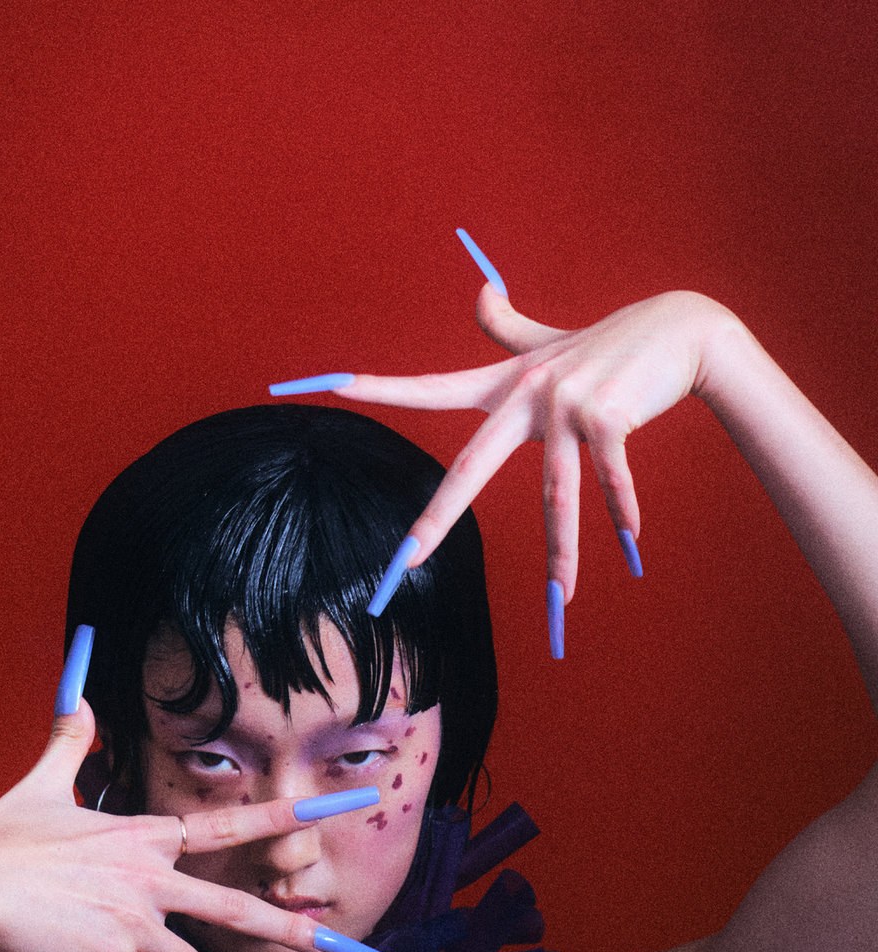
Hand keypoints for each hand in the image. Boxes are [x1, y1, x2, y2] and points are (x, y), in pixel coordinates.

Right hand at [0, 700, 371, 951]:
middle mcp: (152, 878)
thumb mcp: (46, 780)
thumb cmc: (2, 832)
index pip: (232, 822)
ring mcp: (134, 922)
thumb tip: (79, 693)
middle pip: (238, 909)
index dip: (287, 815)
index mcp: (146, 835)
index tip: (336, 810)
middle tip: (347, 950)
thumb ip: (73, 738)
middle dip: (295, 931)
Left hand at [340, 288, 734, 646]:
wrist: (682, 327)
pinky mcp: (610, 414)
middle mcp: (528, 395)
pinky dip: (620, 511)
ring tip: (562, 597)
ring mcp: (567, 404)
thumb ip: (506, 326)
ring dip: (563, 551)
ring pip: (554, 493)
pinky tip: (630, 542)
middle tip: (405, 563)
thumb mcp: (549, 341)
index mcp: (506, 384)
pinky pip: (610, 478)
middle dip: (437, 519)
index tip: (336, 384)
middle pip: (472, 467)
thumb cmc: (609, 344)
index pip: (433, 388)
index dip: (385, 388)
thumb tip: (478, 287)